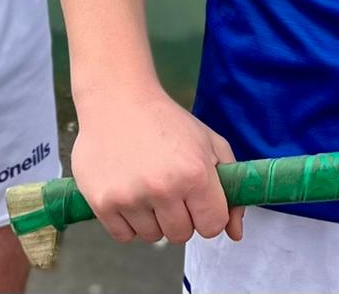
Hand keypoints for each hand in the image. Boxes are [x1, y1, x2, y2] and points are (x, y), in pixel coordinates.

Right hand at [72, 86, 241, 245]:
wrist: (118, 101)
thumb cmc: (169, 122)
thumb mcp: (211, 144)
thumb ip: (232, 188)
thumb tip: (235, 234)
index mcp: (196, 173)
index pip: (212, 226)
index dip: (208, 214)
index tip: (199, 200)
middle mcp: (164, 188)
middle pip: (181, 235)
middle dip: (181, 217)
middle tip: (171, 188)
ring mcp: (131, 197)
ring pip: (153, 237)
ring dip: (153, 219)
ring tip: (148, 185)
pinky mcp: (103, 203)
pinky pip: (124, 236)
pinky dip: (129, 222)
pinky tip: (129, 192)